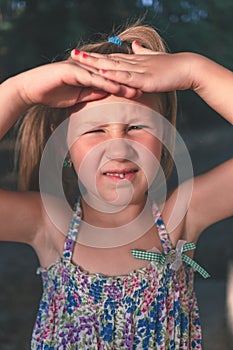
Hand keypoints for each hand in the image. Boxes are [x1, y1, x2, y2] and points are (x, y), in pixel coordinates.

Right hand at [12, 59, 139, 108]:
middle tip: (145, 89)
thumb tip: (106, 95)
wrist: (32, 89)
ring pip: (104, 76)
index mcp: (89, 75)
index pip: (111, 80)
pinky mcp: (72, 71)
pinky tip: (114, 88)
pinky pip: (91, 78)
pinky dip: (103, 83)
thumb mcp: (78, 97)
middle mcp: (87, 69)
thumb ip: (92, 94)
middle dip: (128, 83)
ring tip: (135, 91)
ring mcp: (80, 68)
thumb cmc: (53, 93)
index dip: (126, 86)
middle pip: (112, 76)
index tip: (141, 93)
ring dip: (120, 84)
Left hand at [71, 42, 196, 92]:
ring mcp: (138, 70)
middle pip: (107, 60)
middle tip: (72, 54)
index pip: (111, 59)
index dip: (95, 56)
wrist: (187, 68)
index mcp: (134, 62)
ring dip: (95, 63)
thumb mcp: (153, 60)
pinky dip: (112, 75)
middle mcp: (133, 64)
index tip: (82, 55)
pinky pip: (125, 77)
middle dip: (89, 58)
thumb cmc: (171, 67)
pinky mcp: (144, 79)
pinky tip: (100, 71)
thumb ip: (142, 53)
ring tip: (79, 59)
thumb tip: (133, 45)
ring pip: (112, 66)